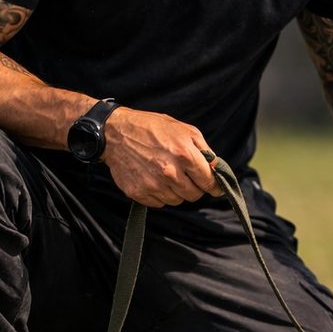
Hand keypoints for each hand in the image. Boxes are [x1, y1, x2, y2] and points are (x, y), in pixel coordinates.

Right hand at [99, 107, 223, 206]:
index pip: (209, 182)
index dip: (214, 185)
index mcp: (185, 155)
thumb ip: (205, 150)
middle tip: (187, 176)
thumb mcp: (185, 130)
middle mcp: (170, 172)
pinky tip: (154, 178)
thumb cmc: (152, 128)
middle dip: (195, 187)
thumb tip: (217, 169)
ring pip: (177, 200)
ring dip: (177, 191)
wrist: (115, 133)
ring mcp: (153, 185)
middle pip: (194, 195)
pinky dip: (160, 194)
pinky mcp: (138, 193)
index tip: (216, 188)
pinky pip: (159, 203)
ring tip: (167, 174)